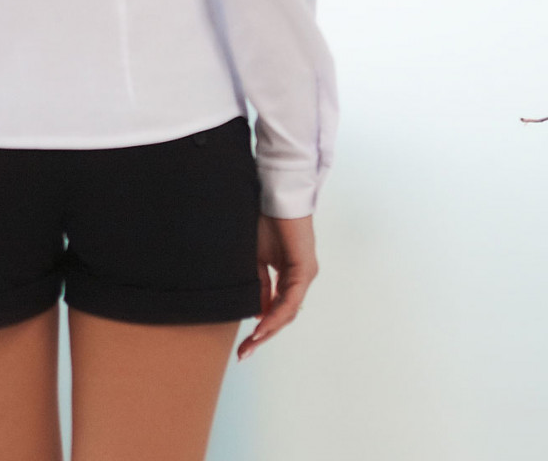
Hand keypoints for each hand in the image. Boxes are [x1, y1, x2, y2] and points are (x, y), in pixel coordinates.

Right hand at [237, 212, 317, 360]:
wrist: (276, 195)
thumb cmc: (264, 219)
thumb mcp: (256, 258)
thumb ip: (260, 283)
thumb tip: (258, 311)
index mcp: (289, 275)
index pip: (276, 308)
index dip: (260, 327)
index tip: (243, 343)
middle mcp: (300, 278)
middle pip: (283, 316)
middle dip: (263, 336)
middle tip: (244, 353)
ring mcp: (304, 275)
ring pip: (288, 312)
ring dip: (269, 330)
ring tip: (250, 344)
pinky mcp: (304, 269)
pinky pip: (290, 300)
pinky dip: (276, 314)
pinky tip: (262, 325)